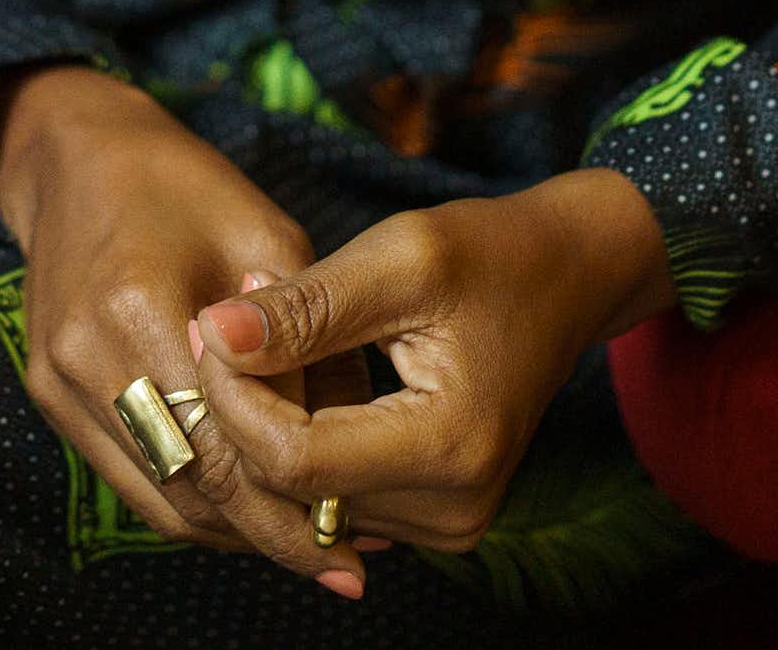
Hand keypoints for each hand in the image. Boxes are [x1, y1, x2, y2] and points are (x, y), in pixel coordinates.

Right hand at [0, 63, 371, 594]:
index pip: (223, 447)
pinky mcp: (49, 391)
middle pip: (188, 488)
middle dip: (269, 534)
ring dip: (232, 531)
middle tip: (344, 560)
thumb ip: (306, 336)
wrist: (79, 153)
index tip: (355, 540)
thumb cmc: (188, 184)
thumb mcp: (267, 235)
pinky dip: (189, 501)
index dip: (290, 506)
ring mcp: (58, 379)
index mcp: (140, 305)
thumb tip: (355, 435)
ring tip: (305, 543)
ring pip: (157, 499)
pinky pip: (128, 475)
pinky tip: (243, 506)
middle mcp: (87, 356)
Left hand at [188, 166, 676, 554]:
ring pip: (307, 498)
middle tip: (230, 320)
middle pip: (295, 488)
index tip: (211, 322)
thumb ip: (305, 306)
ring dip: (270, 424)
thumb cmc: (487, 253)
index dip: (233, 397)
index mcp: (450, 448)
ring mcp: (450, 525)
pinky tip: (303, 378)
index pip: (293, 461)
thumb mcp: (399, 256)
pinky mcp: (438, 517)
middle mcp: (454, 510)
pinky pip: (337, 496)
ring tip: (270, 340)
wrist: (566, 274)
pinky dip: (303, 442)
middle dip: (244, 407)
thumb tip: (213, 333)